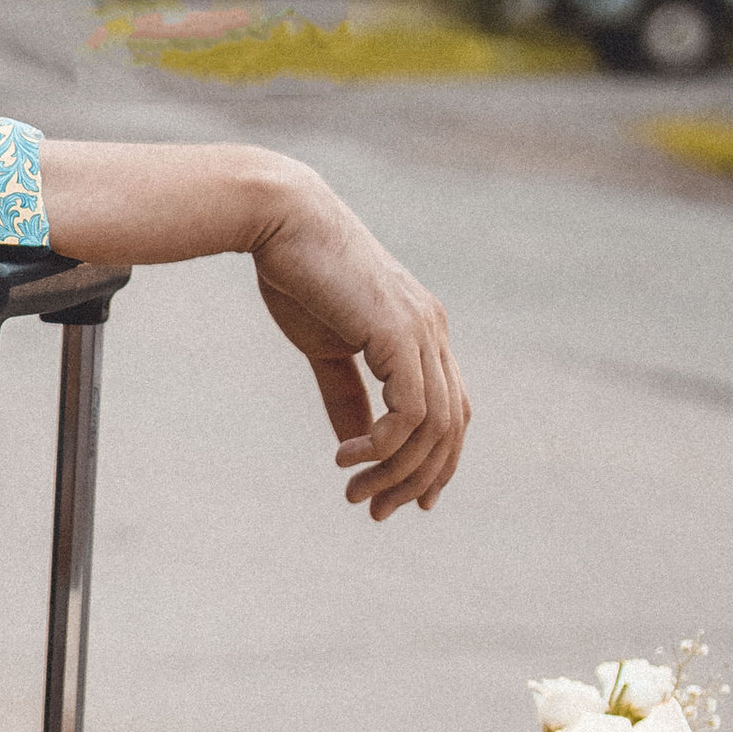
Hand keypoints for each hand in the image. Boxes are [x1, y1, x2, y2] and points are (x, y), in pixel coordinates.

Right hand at [39, 136, 471, 519]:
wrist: (281, 220)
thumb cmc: (299, 276)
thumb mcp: (326, 349)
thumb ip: (345, 396)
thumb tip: (356, 446)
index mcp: (422, 333)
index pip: (450, 412)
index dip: (434, 464)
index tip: (400, 502)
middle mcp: (433, 332)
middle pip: (451, 429)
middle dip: (417, 481)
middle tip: (372, 511)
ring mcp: (422, 331)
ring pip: (433, 428)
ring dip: (395, 472)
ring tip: (354, 493)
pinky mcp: (399, 333)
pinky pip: (410, 412)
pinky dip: (381, 446)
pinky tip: (345, 457)